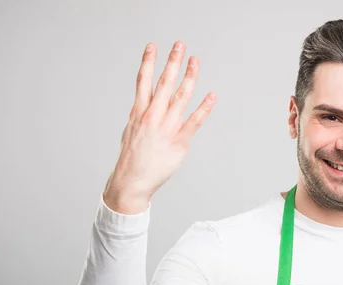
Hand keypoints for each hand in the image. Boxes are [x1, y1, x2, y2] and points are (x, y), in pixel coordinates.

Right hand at [103, 41, 215, 213]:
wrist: (132, 181)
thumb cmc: (132, 157)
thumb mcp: (130, 129)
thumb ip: (141, 114)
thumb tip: (146, 103)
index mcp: (139, 113)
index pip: (143, 82)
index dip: (148, 63)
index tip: (153, 46)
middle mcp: (153, 117)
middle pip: (164, 84)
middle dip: (172, 63)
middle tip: (180, 45)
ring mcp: (167, 128)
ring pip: (180, 97)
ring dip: (189, 77)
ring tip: (195, 61)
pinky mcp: (179, 142)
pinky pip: (194, 121)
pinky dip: (204, 107)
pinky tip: (211, 95)